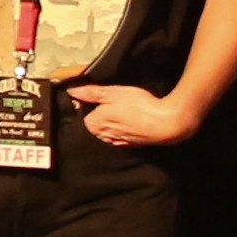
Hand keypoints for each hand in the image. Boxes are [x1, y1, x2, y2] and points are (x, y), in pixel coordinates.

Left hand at [74, 82, 190, 149]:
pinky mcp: (131, 145)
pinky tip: (136, 118)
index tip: (104, 94)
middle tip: (119, 100)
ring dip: (117, 120)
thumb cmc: (137, 106)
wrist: (164, 124)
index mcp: (93, 124)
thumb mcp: (111, 92)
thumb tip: (71, 91)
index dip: (93, 101)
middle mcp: (102, 137)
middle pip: (97, 121)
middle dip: (104, 111)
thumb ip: (89, 92)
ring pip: (111, 128)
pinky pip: (124, 134)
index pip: (84, 112)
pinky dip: (128, 127)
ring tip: (130, 108)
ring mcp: (117, 142)